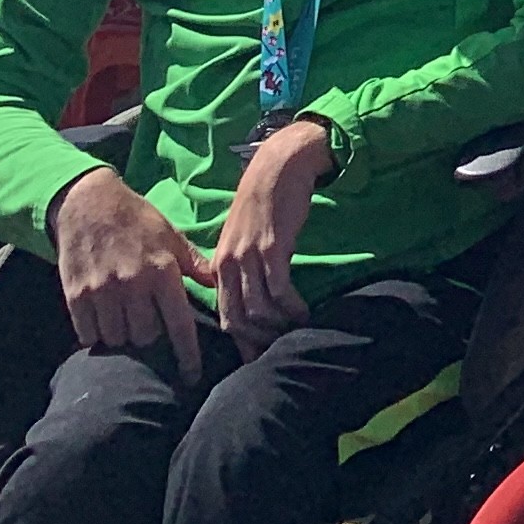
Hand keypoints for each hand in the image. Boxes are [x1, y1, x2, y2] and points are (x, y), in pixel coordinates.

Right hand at [53, 163, 209, 370]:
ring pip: (117, 339)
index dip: (187, 355)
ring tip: (126, 321)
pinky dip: (97, 335)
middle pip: (145, 338)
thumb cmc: (137, 220)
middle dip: (151, 338)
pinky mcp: (76, 296)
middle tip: (150, 325)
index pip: (179, 325)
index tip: (192, 376)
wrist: (88, 205)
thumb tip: (221, 285)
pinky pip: (88, 335)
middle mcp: (133, 285)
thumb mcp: (171, 237)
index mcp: (162, 272)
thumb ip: (194, 265)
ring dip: (124, 337)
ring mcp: (102, 292)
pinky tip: (103, 321)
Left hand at [211, 119, 337, 350]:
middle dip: (259, 340)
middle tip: (280, 348)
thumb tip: (253, 298)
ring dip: (279, 326)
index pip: (224, 315)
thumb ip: (243, 267)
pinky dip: (292, 307)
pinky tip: (305, 312)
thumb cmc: (265, 203)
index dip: (242, 341)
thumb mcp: (245, 237)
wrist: (278, 167)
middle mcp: (228, 265)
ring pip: (258, 309)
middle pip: (237, 319)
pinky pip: (279, 290)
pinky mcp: (272, 248)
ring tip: (297, 330)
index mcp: (219, 266)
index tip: (260, 355)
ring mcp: (248, 257)